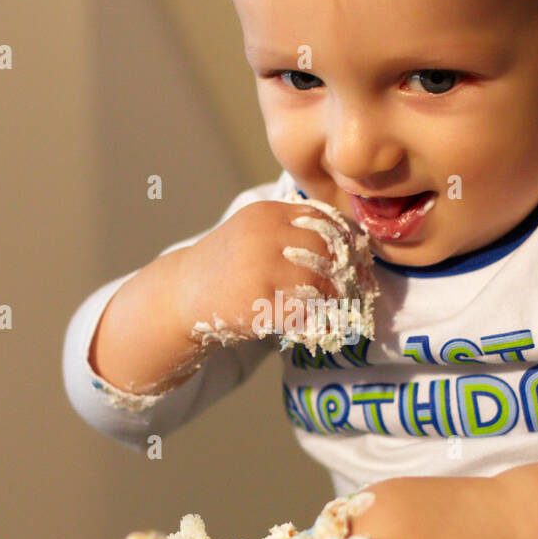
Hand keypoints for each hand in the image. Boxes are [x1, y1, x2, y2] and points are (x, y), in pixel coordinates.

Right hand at [176, 199, 359, 344]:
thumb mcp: (254, 232)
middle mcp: (263, 236)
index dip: (345, 241)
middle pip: (326, 250)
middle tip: (355, 286)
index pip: (323, 220)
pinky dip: (317, 321)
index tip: (355, 258)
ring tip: (338, 306)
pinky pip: (303, 312)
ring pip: (319, 282)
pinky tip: (319, 324)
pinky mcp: (256, 304)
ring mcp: (259, 269)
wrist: (182, 293)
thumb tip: (351, 247)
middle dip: (345, 270)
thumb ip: (293, 231)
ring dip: (335, 298)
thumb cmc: (228, 264)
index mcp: (266, 214)